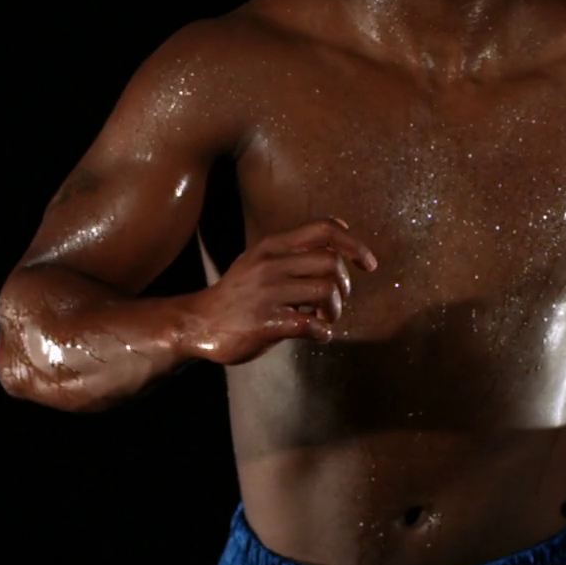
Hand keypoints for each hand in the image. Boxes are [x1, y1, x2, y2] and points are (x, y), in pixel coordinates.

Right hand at [180, 218, 377, 364]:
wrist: (197, 323)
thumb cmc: (238, 295)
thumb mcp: (260, 261)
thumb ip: (294, 250)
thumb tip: (340, 233)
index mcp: (272, 247)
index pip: (324, 230)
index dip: (354, 244)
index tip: (368, 264)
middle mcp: (270, 264)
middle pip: (332, 262)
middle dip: (344, 285)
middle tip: (333, 301)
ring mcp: (267, 293)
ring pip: (327, 291)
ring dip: (334, 310)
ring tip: (323, 318)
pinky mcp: (266, 322)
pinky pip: (312, 324)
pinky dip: (323, 332)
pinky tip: (316, 334)